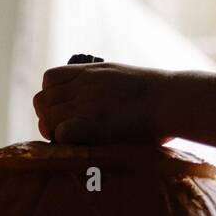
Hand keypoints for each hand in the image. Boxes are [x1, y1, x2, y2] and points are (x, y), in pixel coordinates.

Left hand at [33, 62, 168, 143]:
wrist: (173, 99)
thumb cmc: (156, 93)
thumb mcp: (120, 75)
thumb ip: (100, 83)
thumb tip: (93, 98)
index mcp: (89, 72)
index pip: (49, 79)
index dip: (50, 96)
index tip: (62, 109)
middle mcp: (83, 86)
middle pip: (42, 101)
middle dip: (47, 116)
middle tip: (62, 129)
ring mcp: (88, 104)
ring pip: (47, 117)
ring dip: (53, 130)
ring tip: (69, 139)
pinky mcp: (95, 124)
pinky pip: (61, 131)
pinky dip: (63, 138)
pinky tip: (77, 142)